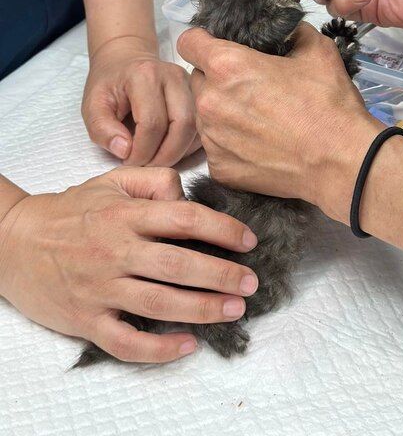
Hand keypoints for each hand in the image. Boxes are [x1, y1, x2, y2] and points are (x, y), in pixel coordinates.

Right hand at [0, 167, 258, 363]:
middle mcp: (115, 250)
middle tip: (250, 283)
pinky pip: (126, 341)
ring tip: (233, 309)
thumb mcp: (112, 181)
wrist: (14, 242)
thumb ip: (154, 181)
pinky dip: (158, 348)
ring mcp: (100, 288)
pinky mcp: (86, 320)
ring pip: (158, 303)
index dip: (222, 229)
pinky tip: (187, 345)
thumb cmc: (71, 210)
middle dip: (221, 275)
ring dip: (202, 309)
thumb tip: (187, 196)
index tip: (248, 240)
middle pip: (178, 265)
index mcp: (125, 214)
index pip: (184, 218)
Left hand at [82, 35, 199, 165]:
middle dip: (166, 155)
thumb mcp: (92, 106)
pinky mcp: (197, 93)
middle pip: (183, 125)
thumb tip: (125, 150)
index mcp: (145, 75)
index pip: (152, 123)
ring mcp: (189, 84)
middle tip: (147, 166)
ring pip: (197, 127)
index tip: (128, 161)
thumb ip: (102, 130)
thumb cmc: (109, 84)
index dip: (142, 151)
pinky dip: (188, 145)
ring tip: (157, 158)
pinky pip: (201, 126)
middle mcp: (173, 76)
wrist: (125, 60)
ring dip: (180, 151)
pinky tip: (169, 149)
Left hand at [178, 24, 380, 214]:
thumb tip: (283, 30)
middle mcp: (210, 101)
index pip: (188, 42)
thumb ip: (290, 32)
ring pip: (205, 114)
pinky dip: (231, 143)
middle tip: (249, 85)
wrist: (340, 162)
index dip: (202, 41)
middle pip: (197, 79)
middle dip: (216, 78)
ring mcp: (212, 139)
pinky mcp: (220, 168)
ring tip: (257, 117)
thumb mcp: (317, 51)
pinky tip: (259, 143)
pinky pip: (215, 147)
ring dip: (222, 111)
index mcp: (227, 66)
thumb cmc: (329, 106)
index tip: (216, 47)